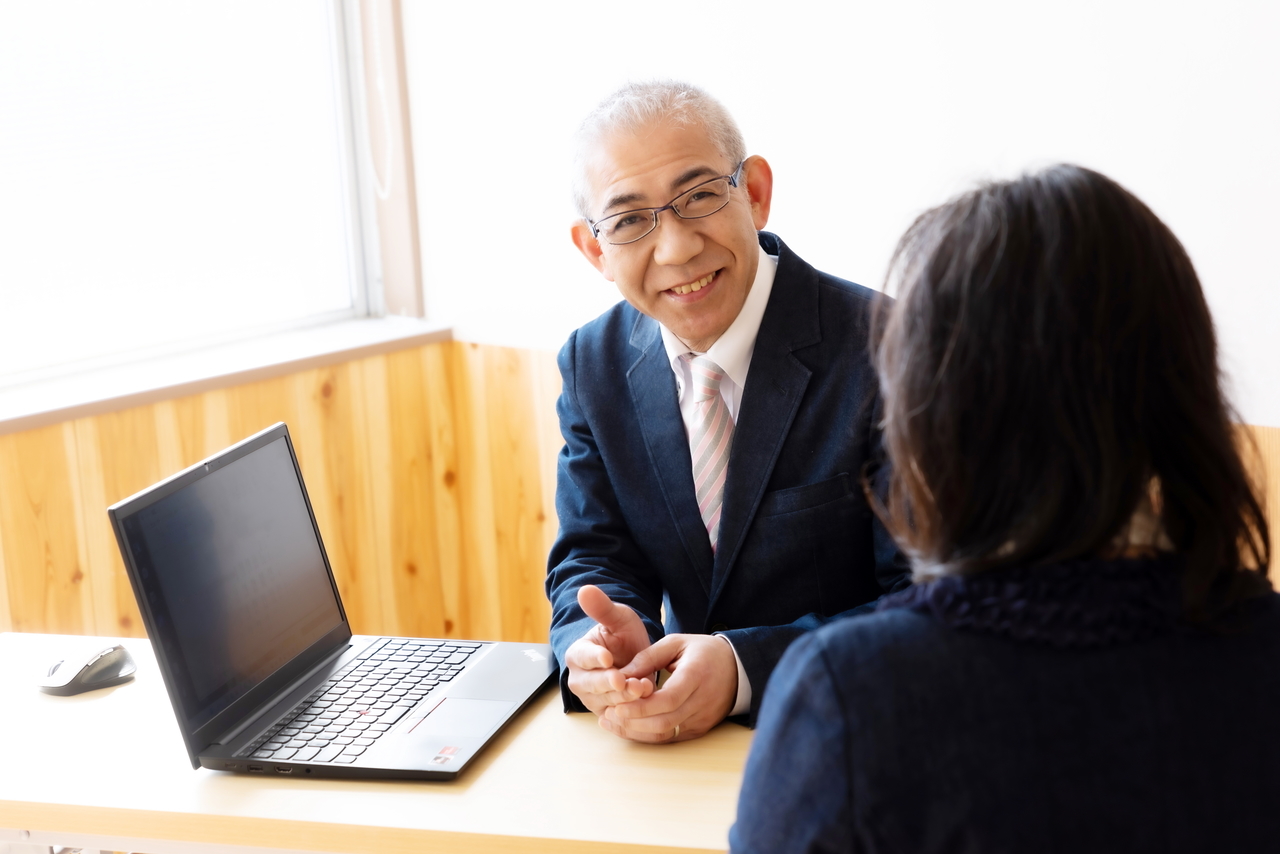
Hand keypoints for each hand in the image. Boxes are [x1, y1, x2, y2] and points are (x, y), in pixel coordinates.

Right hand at [564, 585, 656, 715]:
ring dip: (624, 698)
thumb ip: (602, 608)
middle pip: (592, 685)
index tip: (607, 658)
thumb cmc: (622, 635)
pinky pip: (616, 716)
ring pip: (606, 702)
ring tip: (643, 688)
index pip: (583, 656)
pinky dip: (630, 712)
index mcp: (577, 654)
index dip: (594, 658)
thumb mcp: (618, 618)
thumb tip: (585, 590)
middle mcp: (580, 680)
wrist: (634, 657)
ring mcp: (592, 699)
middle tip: (627, 680)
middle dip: (610, 683)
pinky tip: (645, 704)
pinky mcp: (607, 713)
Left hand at [601, 633, 737, 742]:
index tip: (616, 706)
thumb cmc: (703, 652)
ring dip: (636, 732)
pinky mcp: (700, 729)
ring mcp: (703, 719)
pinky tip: (629, 727)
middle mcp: (702, 701)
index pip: (668, 699)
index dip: (640, 707)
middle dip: (632, 722)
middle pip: (664, 721)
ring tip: (611, 722)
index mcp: (697, 675)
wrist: (738, 668)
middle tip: (607, 716)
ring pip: (666, 734)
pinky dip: (647, 734)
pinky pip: (671, 737)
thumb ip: (647, 657)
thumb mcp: (676, 643)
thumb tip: (621, 675)